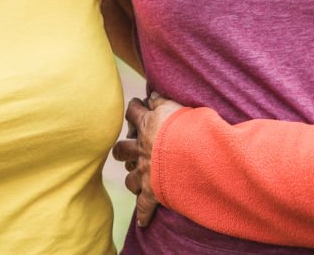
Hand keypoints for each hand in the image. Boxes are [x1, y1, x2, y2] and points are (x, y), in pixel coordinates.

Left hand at [111, 94, 183, 227]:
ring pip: (129, 178)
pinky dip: (144, 215)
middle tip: (126, 149)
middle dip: (122, 149)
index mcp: (148, 126)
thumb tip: (152, 92)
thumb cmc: (188, 126)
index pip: (134, 113)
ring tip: (135, 179)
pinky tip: (143, 221)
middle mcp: (142, 149)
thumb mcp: (175, 105)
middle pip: (122, 149)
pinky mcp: (153, 192)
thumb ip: (163, 99)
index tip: (135, 106)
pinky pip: (145, 207)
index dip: (133, 109)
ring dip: (132, 178)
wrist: (192, 153)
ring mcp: (145, 172)